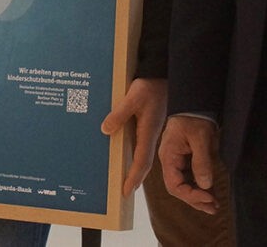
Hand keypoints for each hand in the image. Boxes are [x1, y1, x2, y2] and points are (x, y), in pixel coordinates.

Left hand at [100, 77, 166, 193]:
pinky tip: (126, 155)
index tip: (127, 190)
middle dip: (135, 177)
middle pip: (144, 162)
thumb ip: (119, 114)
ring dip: (136, 167)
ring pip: (143, 153)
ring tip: (127, 180)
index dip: (134, 176)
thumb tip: (106, 130)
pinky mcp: (147, 124)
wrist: (160, 75)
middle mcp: (151, 133)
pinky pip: (141, 144)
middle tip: (126, 191)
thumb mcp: (132, 97)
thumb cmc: (148, 85)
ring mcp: (150, 130)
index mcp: (149, 131)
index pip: (142, 160)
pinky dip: (135, 154)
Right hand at [158, 114, 219, 213]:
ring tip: (214, 205)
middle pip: (179, 188)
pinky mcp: (186, 159)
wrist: (194, 103)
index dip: (191, 195)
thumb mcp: (200, 138)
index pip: (174, 185)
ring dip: (199, 196)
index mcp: (168, 157)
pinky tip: (211, 193)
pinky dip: (201, 187)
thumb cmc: (194, 117)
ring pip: (185, 185)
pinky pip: (191, 177)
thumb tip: (206, 185)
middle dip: (195, 200)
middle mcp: (170, 161)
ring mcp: (177, 160)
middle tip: (213, 208)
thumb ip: (202, 161)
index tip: (208, 197)